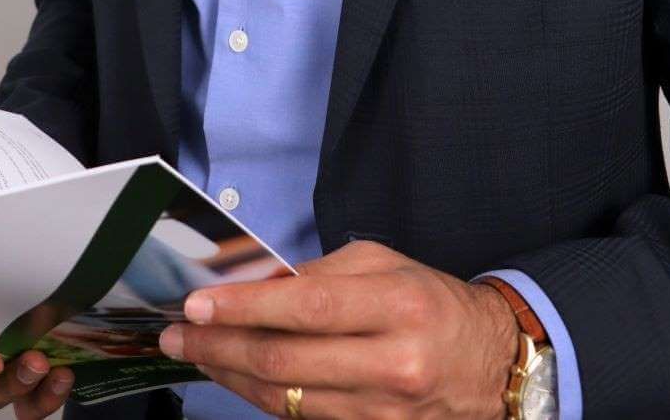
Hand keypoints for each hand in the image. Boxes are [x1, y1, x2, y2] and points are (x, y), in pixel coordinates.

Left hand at [156, 239, 518, 418]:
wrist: (491, 366)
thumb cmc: (432, 302)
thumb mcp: (385, 265)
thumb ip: (322, 275)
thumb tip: (257, 284)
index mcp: (396, 305)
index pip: (305, 307)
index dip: (245, 307)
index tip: (199, 303)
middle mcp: (391, 364)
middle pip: (285, 362)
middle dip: (220, 347)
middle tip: (178, 333)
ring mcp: (383, 412)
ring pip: (285, 400)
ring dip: (231, 376)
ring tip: (197, 353)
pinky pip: (304, 419)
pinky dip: (264, 399)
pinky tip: (239, 377)